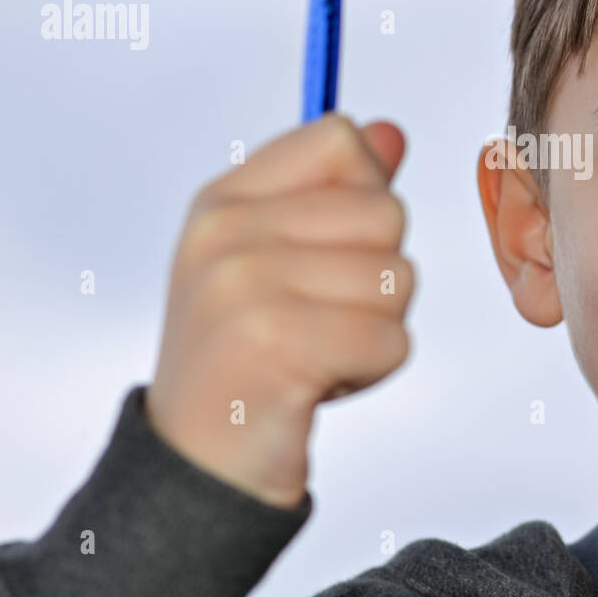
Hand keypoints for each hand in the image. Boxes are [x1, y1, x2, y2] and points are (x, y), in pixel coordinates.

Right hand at [144, 113, 413, 508]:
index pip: (341, 139)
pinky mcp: (276, 343)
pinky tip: (319, 383)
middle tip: (319, 318)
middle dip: (376, 276)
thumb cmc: (250, 357)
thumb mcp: (278, 259)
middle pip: (386, 211)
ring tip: (316, 351)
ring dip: (377, 327)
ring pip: (398, 277)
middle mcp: (225, 231)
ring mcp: (244, 284)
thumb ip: (335, 192)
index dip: (364, 196)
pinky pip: (394, 338)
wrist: (200, 464)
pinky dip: (373, 369)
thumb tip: (390, 131)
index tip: (325, 253)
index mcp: (223, 199)